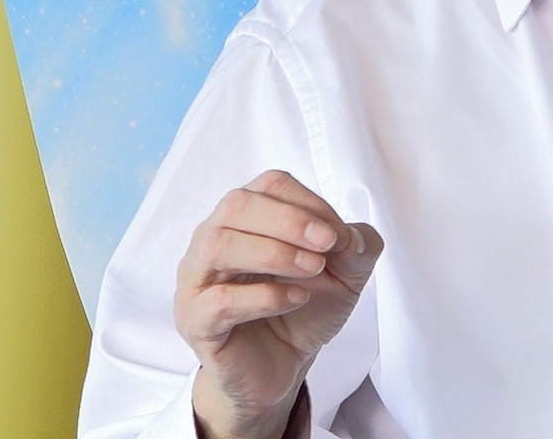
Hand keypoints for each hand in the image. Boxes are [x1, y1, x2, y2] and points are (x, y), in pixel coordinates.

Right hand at [175, 170, 382, 438]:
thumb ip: (357, 245)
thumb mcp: (347, 273)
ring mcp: (197, 279)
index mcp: (247, 217)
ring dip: (274, 253)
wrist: (283, 366)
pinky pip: (220, 301)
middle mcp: (213, 239)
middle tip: (327, 245)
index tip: (338, 234)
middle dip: (289, 220)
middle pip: (237, 204)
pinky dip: (265, 297)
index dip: (309, 203)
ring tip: (312, 270)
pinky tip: (295, 300)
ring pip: (218, 245)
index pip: (270, 185)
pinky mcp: (195, 320)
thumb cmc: (304, 308)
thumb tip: (351, 235)